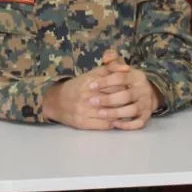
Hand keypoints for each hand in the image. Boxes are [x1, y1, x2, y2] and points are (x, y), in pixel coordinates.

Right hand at [41, 50, 160, 130]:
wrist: (56, 101)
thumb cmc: (79, 85)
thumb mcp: (93, 72)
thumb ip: (111, 67)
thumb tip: (127, 68)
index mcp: (90, 81)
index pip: (115, 84)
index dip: (126, 87)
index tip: (133, 88)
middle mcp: (86, 96)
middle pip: (114, 99)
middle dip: (126, 100)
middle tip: (135, 100)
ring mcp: (83, 111)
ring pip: (110, 113)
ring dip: (122, 113)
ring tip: (130, 110)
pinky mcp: (82, 123)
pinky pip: (103, 124)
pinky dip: (114, 122)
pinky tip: (119, 119)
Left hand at [92, 50, 161, 130]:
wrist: (148, 93)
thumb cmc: (128, 81)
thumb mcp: (122, 69)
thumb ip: (113, 61)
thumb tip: (106, 57)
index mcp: (137, 76)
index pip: (121, 77)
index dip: (105, 82)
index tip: (91, 85)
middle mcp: (144, 90)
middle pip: (126, 95)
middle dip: (108, 99)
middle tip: (91, 101)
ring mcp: (146, 104)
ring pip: (132, 110)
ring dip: (115, 112)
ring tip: (100, 113)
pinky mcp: (146, 116)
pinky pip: (138, 123)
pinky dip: (127, 125)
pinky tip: (114, 124)